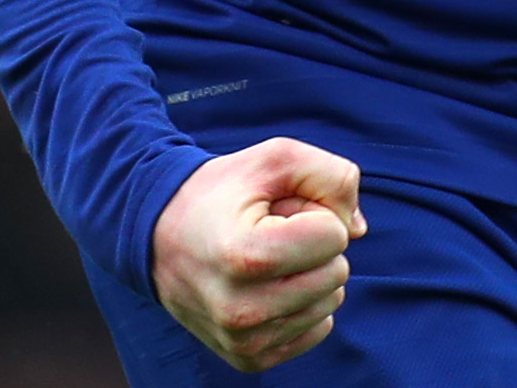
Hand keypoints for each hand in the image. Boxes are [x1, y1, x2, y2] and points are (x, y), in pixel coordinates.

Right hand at [151, 137, 368, 372]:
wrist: (159, 235)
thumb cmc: (223, 191)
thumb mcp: (277, 158)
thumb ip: (334, 177)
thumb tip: (357, 231)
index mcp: (246, 257)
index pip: (335, 236)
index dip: (314, 212)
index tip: (274, 211)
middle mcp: (243, 310)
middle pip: (337, 272)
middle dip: (313, 244)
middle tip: (269, 233)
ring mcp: (244, 341)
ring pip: (330, 301)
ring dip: (306, 274)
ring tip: (262, 257)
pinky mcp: (249, 359)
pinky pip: (317, 329)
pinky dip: (302, 303)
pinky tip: (265, 285)